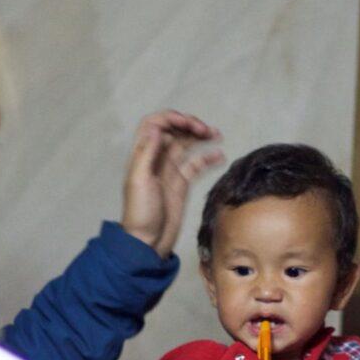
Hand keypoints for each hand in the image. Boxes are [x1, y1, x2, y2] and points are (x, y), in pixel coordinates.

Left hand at [121, 111, 222, 258]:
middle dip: (189, 124)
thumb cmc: (140, 212)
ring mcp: (170, 170)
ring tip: (216, 134)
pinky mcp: (181, 183)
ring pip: (186, 144)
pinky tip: (220, 156)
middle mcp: (156, 158)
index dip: (171, 118)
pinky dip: (207, 158)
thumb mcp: (140, 181)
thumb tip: (156, 128)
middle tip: (205, 130)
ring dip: (200, 136)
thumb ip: (147, 153)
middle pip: (173, 130)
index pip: (154, 124)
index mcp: (143, 155)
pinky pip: (196, 164)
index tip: (188, 123)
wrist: (147, 241)